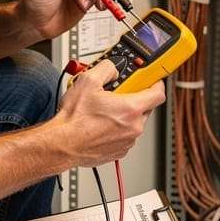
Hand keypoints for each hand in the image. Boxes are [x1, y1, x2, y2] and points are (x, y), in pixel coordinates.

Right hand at [50, 60, 165, 167]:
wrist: (62, 144)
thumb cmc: (73, 120)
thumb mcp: (87, 81)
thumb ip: (107, 69)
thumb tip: (112, 69)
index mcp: (131, 108)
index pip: (158, 93)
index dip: (156, 83)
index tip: (151, 81)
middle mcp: (133, 127)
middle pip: (145, 108)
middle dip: (133, 99)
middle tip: (117, 95)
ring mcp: (127, 141)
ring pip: (134, 123)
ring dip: (124, 115)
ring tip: (103, 112)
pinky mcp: (119, 151)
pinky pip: (124, 136)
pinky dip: (116, 129)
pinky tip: (100, 125)